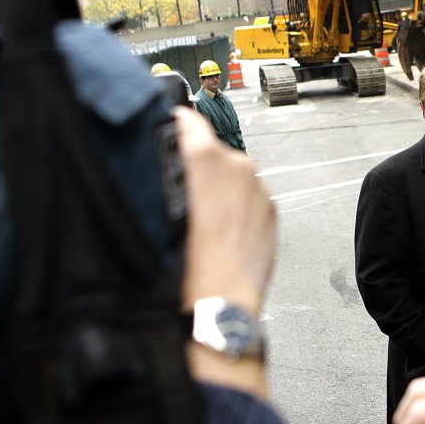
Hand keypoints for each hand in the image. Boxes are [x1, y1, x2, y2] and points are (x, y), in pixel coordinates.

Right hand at [174, 107, 275, 396]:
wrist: (218, 304)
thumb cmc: (184, 263)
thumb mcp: (153, 207)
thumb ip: (157, 169)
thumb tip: (155, 153)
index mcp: (207, 157)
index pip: (186, 119)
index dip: (170, 125)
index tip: (162, 132)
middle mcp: (239, 165)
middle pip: (210, 150)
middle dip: (194, 166)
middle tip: (176, 193)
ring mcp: (259, 188)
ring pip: (231, 176)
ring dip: (217, 189)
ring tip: (199, 222)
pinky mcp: (271, 210)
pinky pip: (248, 198)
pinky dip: (235, 208)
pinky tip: (219, 234)